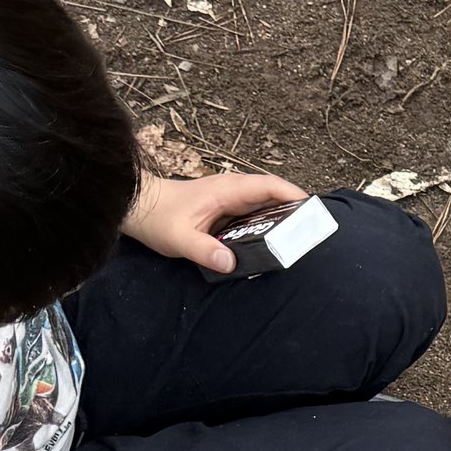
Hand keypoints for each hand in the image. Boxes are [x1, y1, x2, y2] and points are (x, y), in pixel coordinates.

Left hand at [124, 168, 307, 274]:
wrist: (136, 207)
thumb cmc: (156, 217)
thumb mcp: (178, 238)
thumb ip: (204, 251)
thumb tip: (232, 264)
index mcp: (227, 190)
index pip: (269, 186)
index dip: (294, 195)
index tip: (314, 211)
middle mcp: (232, 191)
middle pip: (274, 195)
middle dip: (296, 211)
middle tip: (314, 233)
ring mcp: (229, 200)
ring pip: (265, 205)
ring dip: (283, 219)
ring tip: (301, 240)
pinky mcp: (225, 211)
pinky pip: (254, 215)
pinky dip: (267, 226)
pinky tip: (273, 244)